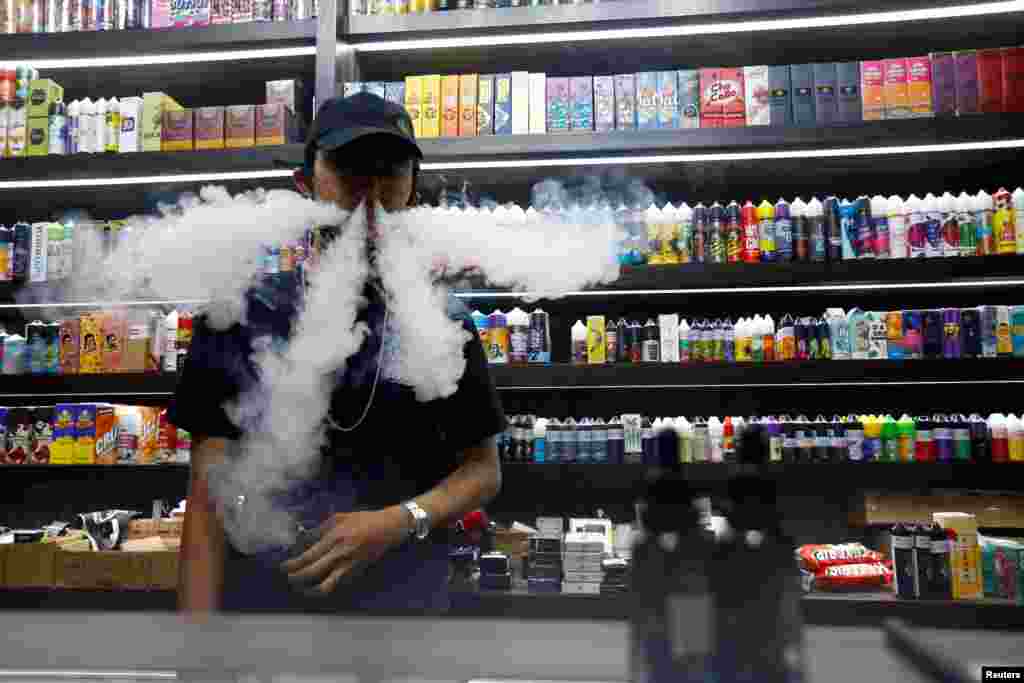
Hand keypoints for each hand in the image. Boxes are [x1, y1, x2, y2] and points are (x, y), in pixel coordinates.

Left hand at [281, 507, 409, 595]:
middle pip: (313, 571)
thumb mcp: (340, 517)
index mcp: (335, 537)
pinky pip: (338, 582)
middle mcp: (340, 552)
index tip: (283, 567)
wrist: (388, 527)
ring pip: (325, 583)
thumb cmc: (364, 520)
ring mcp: (349, 564)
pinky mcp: (357, 570)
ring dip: (310, 589)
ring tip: (302, 588)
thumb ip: (321, 528)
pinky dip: (327, 586)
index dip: (293, 564)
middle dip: (297, 577)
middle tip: (288, 578)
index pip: (308, 555)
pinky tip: (320, 586)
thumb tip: (305, 537)